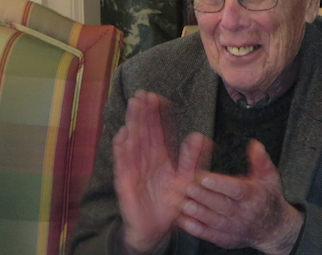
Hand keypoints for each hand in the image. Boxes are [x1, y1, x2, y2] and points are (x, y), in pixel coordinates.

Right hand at [113, 91, 209, 253]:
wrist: (156, 228)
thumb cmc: (171, 201)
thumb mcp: (186, 178)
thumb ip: (192, 158)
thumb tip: (199, 135)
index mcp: (161, 156)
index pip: (158, 130)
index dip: (157, 114)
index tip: (157, 97)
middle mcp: (146, 159)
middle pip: (144, 132)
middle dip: (143, 113)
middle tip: (142, 94)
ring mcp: (134, 169)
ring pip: (133, 142)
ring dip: (133, 124)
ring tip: (134, 106)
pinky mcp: (126, 182)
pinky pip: (123, 163)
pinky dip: (122, 149)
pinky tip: (122, 134)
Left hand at [179, 140, 302, 254]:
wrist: (273, 228)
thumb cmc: (268, 199)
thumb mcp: (270, 177)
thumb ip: (260, 160)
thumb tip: (255, 145)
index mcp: (254, 195)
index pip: (236, 189)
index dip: (219, 184)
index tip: (204, 176)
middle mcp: (244, 213)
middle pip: (221, 204)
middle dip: (203, 196)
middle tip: (186, 187)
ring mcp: (234, 228)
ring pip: (213, 220)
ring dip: (196, 212)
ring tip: (181, 202)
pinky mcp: (226, 239)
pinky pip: (209, 234)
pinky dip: (196, 228)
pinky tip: (184, 220)